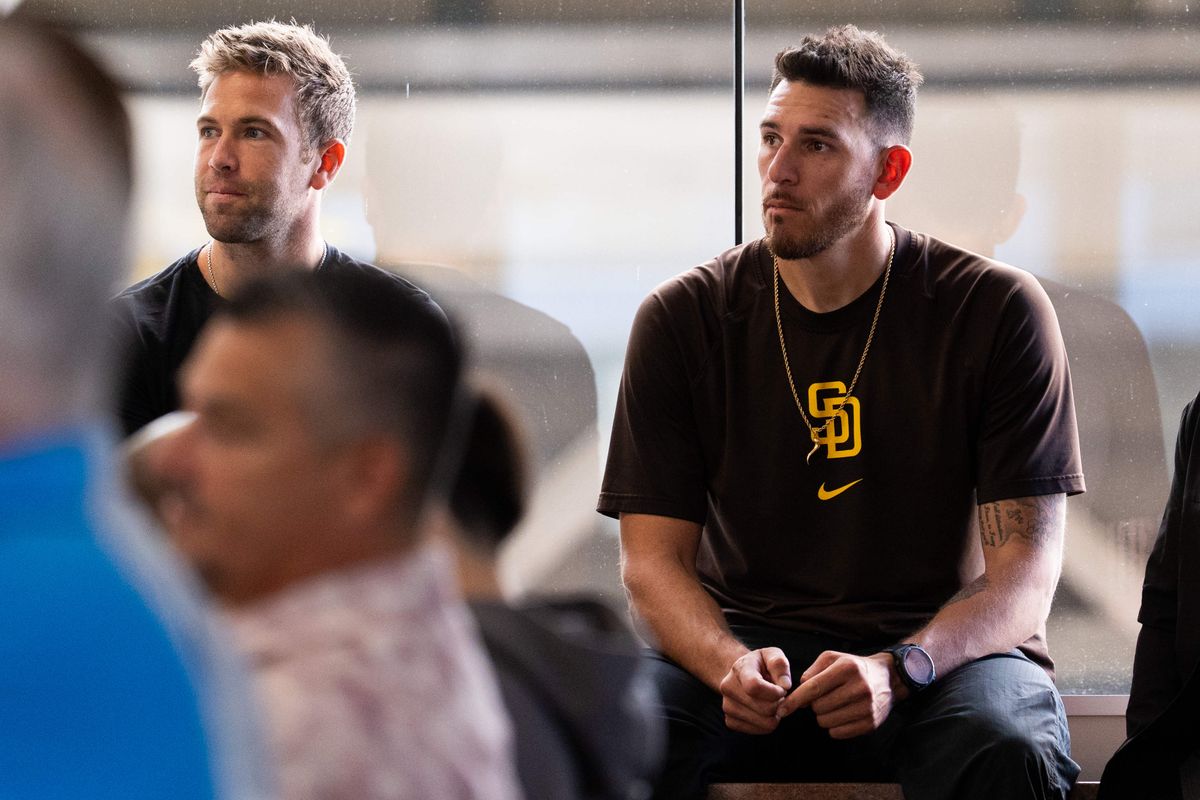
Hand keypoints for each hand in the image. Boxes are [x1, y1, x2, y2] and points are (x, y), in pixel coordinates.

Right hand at [718, 647, 791, 733]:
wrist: (741, 675)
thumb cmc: (761, 665)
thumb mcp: (772, 655)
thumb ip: (780, 665)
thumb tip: (785, 685)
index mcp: (739, 669)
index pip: (754, 686)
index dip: (775, 692)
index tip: (782, 689)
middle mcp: (728, 688)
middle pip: (764, 708)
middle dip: (779, 704)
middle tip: (778, 696)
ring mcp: (727, 706)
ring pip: (764, 723)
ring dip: (774, 715)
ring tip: (771, 702)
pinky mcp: (730, 721)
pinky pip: (758, 731)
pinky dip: (767, 724)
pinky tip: (764, 711)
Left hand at [777, 651, 900, 738]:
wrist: (888, 679)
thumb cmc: (854, 667)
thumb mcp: (833, 658)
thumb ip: (813, 670)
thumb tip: (799, 688)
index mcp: (847, 669)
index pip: (814, 688)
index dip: (795, 700)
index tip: (783, 709)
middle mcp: (859, 688)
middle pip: (818, 707)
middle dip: (814, 704)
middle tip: (824, 697)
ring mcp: (867, 708)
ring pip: (826, 722)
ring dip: (823, 716)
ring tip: (833, 705)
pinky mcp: (871, 724)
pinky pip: (839, 733)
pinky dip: (834, 726)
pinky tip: (841, 714)